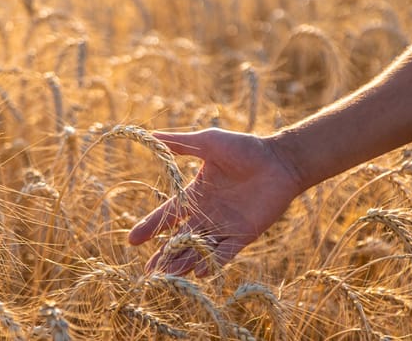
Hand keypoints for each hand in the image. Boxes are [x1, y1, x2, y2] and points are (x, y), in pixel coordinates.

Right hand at [128, 128, 301, 276]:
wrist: (279, 160)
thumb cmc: (244, 148)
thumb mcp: (208, 142)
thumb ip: (181, 143)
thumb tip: (151, 134)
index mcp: (196, 195)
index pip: (168, 215)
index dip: (151, 227)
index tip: (132, 240)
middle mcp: (207, 214)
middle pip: (180, 240)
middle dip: (164, 256)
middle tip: (147, 272)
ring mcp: (225, 227)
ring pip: (199, 249)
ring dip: (184, 263)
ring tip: (167, 277)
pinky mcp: (244, 235)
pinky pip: (225, 253)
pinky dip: (212, 262)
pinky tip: (198, 272)